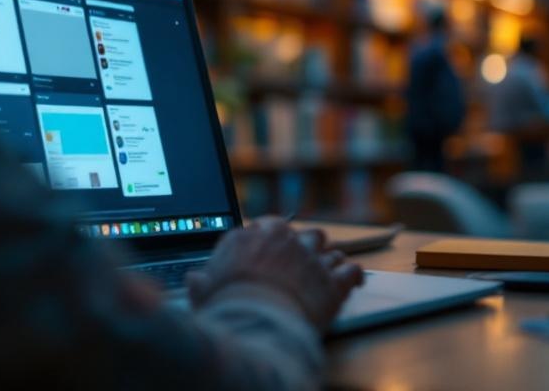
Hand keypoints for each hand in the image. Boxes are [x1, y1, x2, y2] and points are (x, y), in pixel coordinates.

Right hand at [187, 217, 363, 329]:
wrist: (257, 322)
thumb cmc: (226, 306)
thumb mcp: (204, 291)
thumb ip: (202, 281)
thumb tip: (195, 280)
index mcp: (250, 237)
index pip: (262, 227)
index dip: (266, 240)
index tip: (266, 250)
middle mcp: (283, 240)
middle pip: (296, 231)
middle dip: (297, 243)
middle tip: (295, 258)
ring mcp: (311, 258)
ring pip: (324, 243)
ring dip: (324, 254)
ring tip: (323, 265)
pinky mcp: (334, 281)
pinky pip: (351, 270)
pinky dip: (353, 275)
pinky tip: (353, 280)